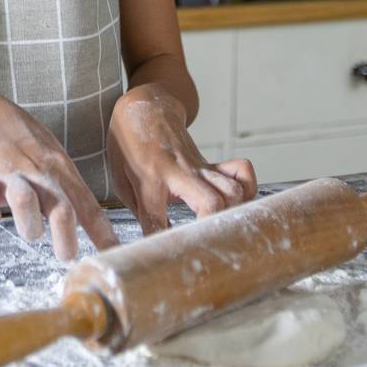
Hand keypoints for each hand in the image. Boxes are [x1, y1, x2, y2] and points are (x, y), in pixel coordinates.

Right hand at [0, 86, 118, 259]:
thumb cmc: (20, 140)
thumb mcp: (51, 158)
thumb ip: (66, 192)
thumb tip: (82, 230)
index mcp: (59, 168)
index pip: (87, 206)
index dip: (102, 234)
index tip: (112, 256)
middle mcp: (36, 168)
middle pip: (60, 206)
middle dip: (65, 237)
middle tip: (67, 257)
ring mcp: (6, 168)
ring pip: (24, 201)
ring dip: (28, 225)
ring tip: (29, 232)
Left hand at [107, 85, 257, 233]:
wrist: (145, 108)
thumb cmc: (129, 146)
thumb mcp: (120, 178)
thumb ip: (138, 210)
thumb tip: (152, 243)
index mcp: (150, 177)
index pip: (156, 219)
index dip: (160, 242)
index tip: (163, 258)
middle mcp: (179, 171)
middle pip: (211, 203)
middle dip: (212, 227)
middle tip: (204, 241)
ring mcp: (199, 165)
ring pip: (233, 190)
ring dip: (232, 212)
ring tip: (220, 225)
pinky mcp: (211, 162)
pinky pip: (241, 172)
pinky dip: (246, 189)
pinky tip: (235, 202)